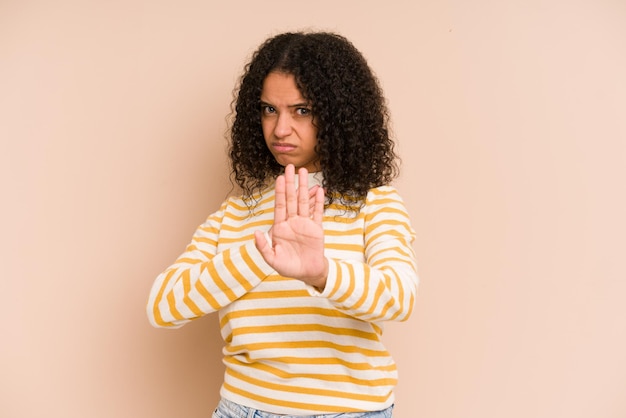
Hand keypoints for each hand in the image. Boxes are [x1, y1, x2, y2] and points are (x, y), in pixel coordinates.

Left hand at [254, 164, 327, 289]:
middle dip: (290, 183)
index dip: (280, 192)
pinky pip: (318, 212)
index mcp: (280, 227)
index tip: (279, 178)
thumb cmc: (289, 267)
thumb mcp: (272, 259)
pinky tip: (319, 190)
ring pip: (304, 201)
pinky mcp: (316, 228)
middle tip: (290, 166)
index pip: (280, 205)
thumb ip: (263, 247)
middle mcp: (292, 222)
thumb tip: (255, 233)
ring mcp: (305, 223)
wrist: (308, 273)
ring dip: (304, 187)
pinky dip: (318, 201)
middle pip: (291, 199)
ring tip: (304, 172)